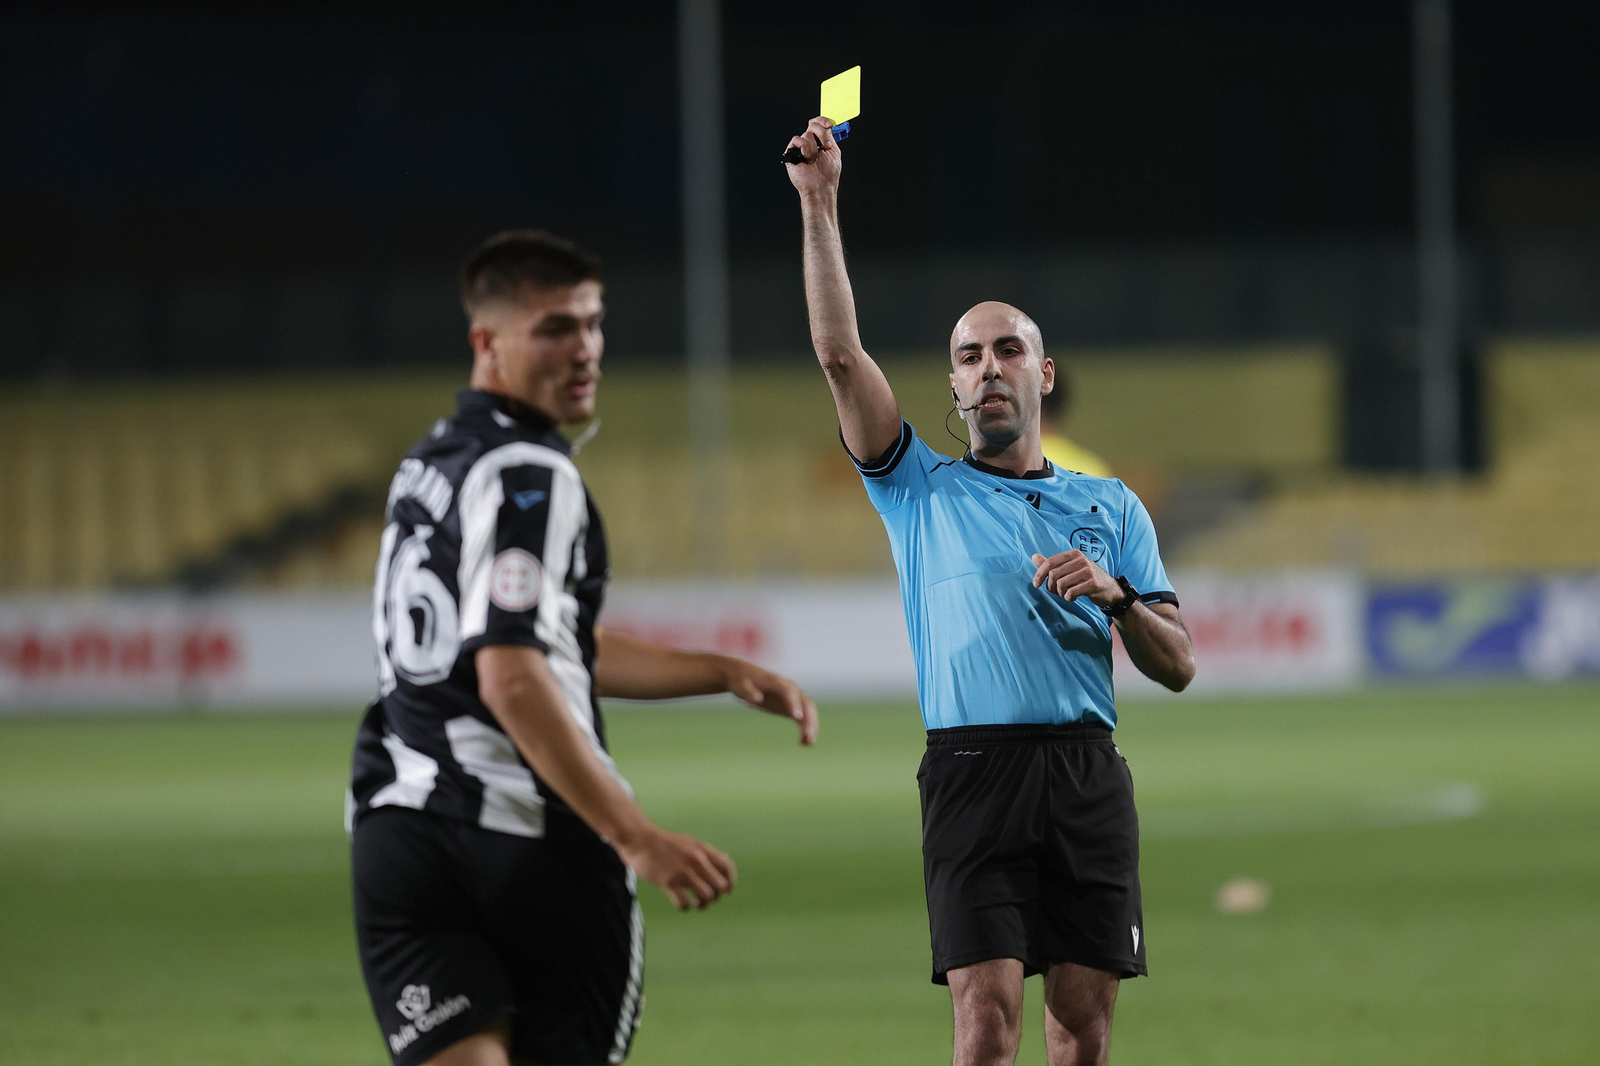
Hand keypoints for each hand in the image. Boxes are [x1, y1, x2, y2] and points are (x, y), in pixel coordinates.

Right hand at [617, 828, 736, 911]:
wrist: (640, 840)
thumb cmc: (665, 844)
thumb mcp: (690, 843)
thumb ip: (706, 853)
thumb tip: (725, 862)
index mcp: (703, 850)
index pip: (728, 868)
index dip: (730, 883)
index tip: (725, 891)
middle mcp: (696, 860)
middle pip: (721, 887)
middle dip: (716, 896)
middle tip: (706, 897)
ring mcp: (683, 871)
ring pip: (706, 897)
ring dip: (703, 905)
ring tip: (695, 903)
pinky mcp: (668, 882)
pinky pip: (685, 904)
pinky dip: (686, 907)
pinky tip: (683, 903)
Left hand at [724, 659, 819, 745]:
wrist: (745, 677)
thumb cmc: (741, 682)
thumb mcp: (740, 686)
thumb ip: (748, 692)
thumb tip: (757, 699)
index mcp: (776, 681)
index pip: (788, 691)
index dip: (794, 703)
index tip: (797, 717)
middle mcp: (789, 688)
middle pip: (805, 702)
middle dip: (809, 718)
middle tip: (809, 735)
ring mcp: (793, 697)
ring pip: (809, 710)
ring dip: (812, 725)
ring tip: (809, 742)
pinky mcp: (792, 706)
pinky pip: (804, 717)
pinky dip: (807, 729)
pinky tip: (804, 743)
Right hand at [784, 116, 841, 198]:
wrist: (820, 187)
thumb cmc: (828, 174)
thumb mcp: (834, 150)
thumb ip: (828, 135)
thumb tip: (825, 124)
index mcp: (821, 142)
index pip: (819, 124)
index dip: (823, 121)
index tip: (829, 124)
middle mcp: (810, 144)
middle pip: (813, 126)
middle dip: (821, 136)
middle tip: (824, 148)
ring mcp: (800, 148)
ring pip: (806, 134)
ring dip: (814, 148)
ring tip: (813, 160)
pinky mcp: (791, 153)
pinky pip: (796, 139)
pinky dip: (804, 147)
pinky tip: (806, 158)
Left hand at [1030, 550, 1122, 606]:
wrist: (1110, 589)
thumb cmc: (1086, 578)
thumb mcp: (1070, 568)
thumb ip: (1051, 564)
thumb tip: (1033, 556)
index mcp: (1073, 554)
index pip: (1050, 562)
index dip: (1039, 574)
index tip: (1036, 585)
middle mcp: (1081, 560)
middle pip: (1054, 575)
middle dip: (1051, 587)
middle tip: (1056, 592)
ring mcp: (1088, 571)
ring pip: (1061, 584)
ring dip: (1060, 593)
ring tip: (1066, 594)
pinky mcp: (1093, 584)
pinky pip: (1071, 593)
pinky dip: (1069, 598)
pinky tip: (1073, 597)